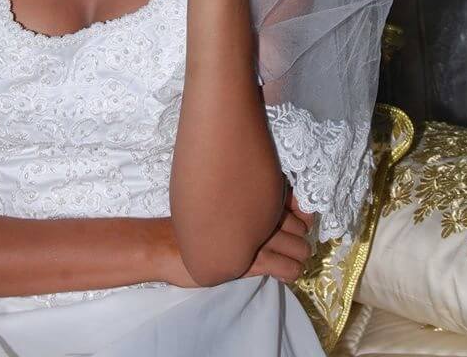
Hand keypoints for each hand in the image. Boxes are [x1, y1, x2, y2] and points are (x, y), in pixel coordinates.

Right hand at [160, 188, 314, 287]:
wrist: (166, 245)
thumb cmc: (190, 221)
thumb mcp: (217, 204)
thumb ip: (241, 198)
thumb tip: (267, 197)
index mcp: (250, 195)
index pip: (290, 200)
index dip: (299, 212)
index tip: (296, 219)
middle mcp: (256, 213)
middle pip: (298, 225)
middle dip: (300, 235)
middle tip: (291, 241)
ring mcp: (255, 239)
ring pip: (298, 248)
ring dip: (298, 255)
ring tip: (290, 258)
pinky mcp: (250, 262)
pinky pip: (285, 268)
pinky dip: (290, 270)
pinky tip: (284, 272)